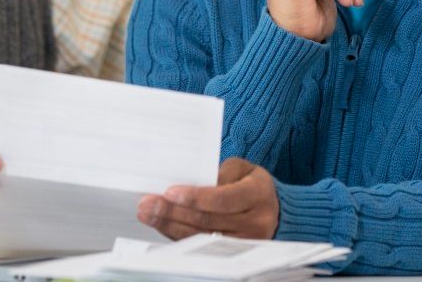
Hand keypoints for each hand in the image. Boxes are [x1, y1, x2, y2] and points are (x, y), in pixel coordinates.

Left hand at [137, 158, 278, 239]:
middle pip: (208, 221)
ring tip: (149, 214)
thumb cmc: (251, 182)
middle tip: (148, 204)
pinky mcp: (232, 252)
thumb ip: (217, 174)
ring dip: (170, 225)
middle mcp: (255, 222)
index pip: (224, 199)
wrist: (272, 208)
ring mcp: (245, 242)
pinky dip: (179, 234)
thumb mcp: (240, 168)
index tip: (169, 192)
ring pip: (201, 236)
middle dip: (173, 212)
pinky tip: (163, 224)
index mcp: (258, 194)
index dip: (195, 197)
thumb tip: (185, 186)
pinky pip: (201, 244)